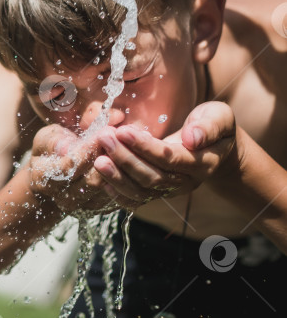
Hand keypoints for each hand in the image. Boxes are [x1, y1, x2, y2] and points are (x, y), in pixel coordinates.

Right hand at [28, 123, 138, 213]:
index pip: (70, 166)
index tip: (104, 130)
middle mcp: (64, 198)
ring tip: (129, 143)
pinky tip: (132, 155)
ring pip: (110, 188)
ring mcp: (85, 206)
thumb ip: (54, 141)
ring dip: (122, 165)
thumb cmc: (51, 151)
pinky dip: (128, 174)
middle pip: (93, 181)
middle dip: (110, 157)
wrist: (57, 176)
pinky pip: (121, 193)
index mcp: (45, 179)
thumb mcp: (45, 139)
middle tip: (122, 136)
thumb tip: (67, 148)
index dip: (89, 149)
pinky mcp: (103, 208)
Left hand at [94, 101, 236, 206]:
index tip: (123, 131)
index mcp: (202, 163)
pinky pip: (138, 200)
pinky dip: (119, 194)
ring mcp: (171, 190)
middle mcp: (186, 182)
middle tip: (104, 138)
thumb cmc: (213, 126)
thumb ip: (209, 126)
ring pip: (142, 191)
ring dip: (117, 177)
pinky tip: (102, 181)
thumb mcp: (219, 118)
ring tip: (98, 159)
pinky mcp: (158, 192)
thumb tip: (192, 138)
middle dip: (125, 158)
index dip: (145, 147)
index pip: (169, 158)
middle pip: (152, 177)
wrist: (216, 149)